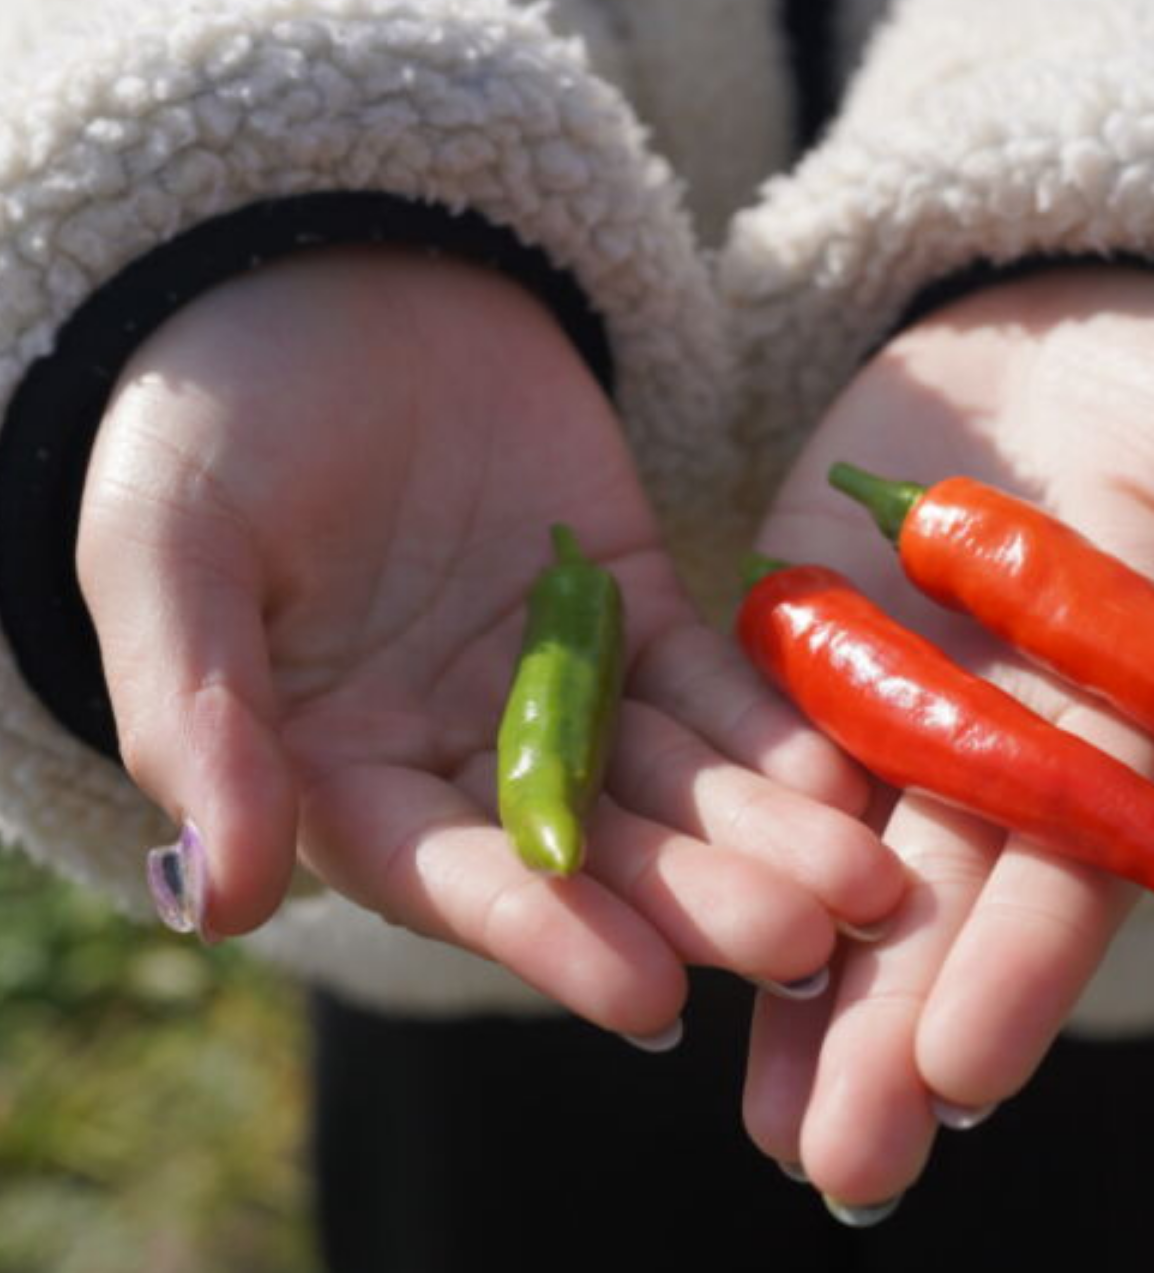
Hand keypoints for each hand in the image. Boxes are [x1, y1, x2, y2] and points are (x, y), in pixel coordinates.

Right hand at [79, 248, 901, 1037]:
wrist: (324, 273)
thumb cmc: (208, 416)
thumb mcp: (165, 553)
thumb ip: (196, 722)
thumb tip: (218, 900)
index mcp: (342, 774)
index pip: (451, 880)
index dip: (549, 935)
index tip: (648, 1000)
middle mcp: (461, 757)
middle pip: (596, 852)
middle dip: (700, 900)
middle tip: (807, 945)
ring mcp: (560, 688)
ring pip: (676, 784)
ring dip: (769, 838)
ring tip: (870, 889)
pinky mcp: (636, 612)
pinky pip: (716, 686)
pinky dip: (778, 730)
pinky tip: (848, 778)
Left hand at [743, 265, 1153, 1208]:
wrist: (1065, 333)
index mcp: (1125, 726)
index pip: (1079, 861)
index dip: (1026, 963)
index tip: (967, 1075)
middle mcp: (1011, 748)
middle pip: (952, 900)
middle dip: (896, 1032)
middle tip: (844, 1170)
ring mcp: (904, 710)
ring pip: (850, 872)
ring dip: (804, 999)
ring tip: (768, 1129)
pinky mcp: (813, 655)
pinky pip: (764, 771)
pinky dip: (733, 862)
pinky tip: (682, 957)